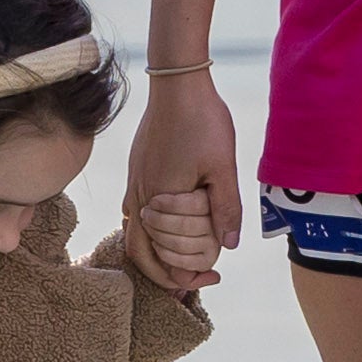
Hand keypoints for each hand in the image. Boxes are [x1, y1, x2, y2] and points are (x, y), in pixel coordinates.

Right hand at [122, 70, 244, 280]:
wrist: (178, 83)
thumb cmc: (202, 121)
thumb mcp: (223, 166)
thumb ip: (226, 208)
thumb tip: (228, 247)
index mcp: (158, 201)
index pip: (162, 258)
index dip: (186, 276)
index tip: (212, 277)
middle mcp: (139, 197)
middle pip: (141, 254)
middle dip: (168, 273)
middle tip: (198, 278)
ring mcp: (134, 183)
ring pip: (135, 235)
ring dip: (158, 254)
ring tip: (185, 260)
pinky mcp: (137, 171)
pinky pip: (135, 214)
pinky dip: (151, 232)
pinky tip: (173, 229)